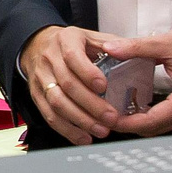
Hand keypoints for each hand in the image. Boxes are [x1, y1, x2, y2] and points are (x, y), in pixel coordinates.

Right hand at [21, 24, 114, 144]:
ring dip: (80, 120)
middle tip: (111, 117)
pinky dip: (67, 130)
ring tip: (100, 130)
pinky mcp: (37, 95)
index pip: (73, 57)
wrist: (38, 45)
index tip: (104, 86)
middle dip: (91, 104)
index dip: (88, 73)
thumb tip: (134, 53)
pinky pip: (49, 116)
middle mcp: (50, 58)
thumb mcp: (91, 36)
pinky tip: (83, 137)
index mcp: (65, 40)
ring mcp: (41, 78)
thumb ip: (112, 44)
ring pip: (57, 103)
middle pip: (67, 84)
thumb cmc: (70, 43)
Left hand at [104, 20, 171, 134]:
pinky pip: (170, 119)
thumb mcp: (169, 42)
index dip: (127, 123)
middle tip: (106, 113)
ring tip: (117, 109)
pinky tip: (137, 104)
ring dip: (140, 121)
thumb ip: (137, 47)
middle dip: (130, 124)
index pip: (152, 121)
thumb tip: (112, 49)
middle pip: (156, 128)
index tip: (108, 118)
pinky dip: (152, 115)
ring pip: (163, 127)